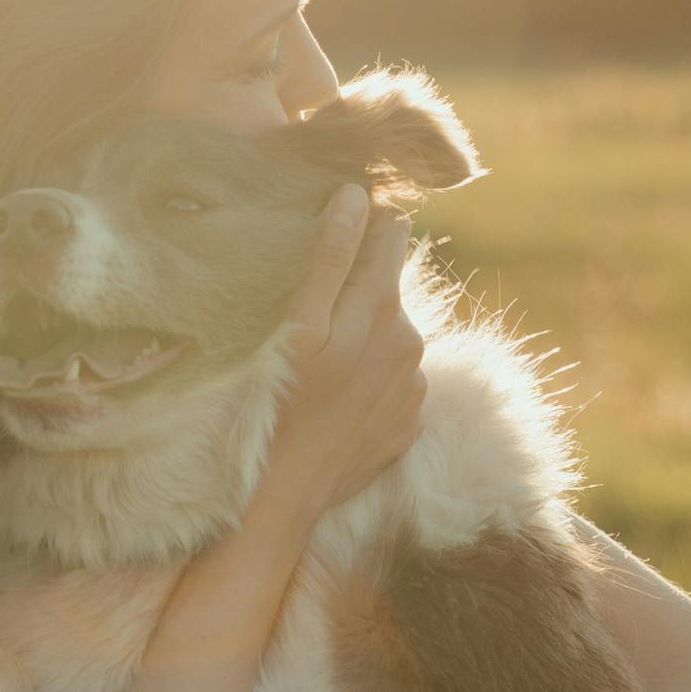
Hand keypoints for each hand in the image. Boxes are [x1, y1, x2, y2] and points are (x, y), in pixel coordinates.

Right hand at [252, 186, 427, 532]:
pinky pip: (389, 383)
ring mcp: (413, 388)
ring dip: (360, 338)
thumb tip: (357, 193)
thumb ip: (331, 256)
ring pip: (389, 337)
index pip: (390, 236)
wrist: (283, 497)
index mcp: (383, 309)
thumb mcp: (296, 325)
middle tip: (308, 314)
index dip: (363, 225)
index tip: (335, 228)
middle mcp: (411, 343)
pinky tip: (332, 398)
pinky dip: (365, 381)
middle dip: (355, 290)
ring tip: (315, 364)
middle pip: (387, 289)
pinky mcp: (407, 424)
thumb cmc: (277, 404)